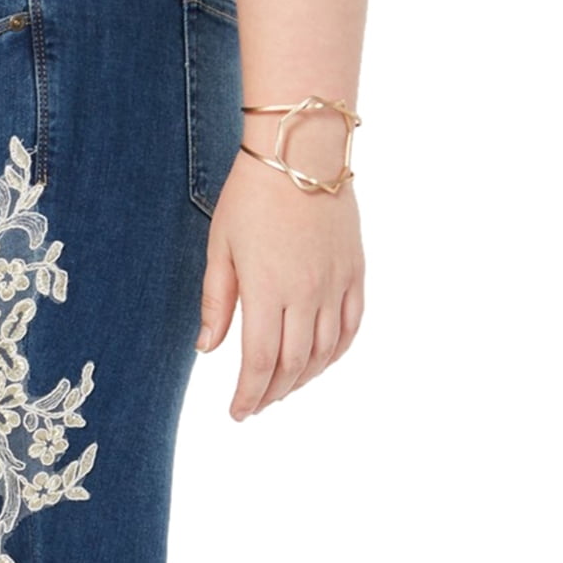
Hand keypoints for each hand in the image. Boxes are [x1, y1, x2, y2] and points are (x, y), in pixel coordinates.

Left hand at [194, 148, 364, 420]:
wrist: (302, 149)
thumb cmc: (252, 195)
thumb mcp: (220, 248)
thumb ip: (216, 302)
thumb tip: (207, 348)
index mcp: (268, 292)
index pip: (260, 363)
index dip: (248, 395)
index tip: (238, 412)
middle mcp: (307, 294)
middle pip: (293, 366)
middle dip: (272, 394)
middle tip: (255, 406)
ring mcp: (336, 283)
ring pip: (325, 352)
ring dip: (303, 379)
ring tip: (282, 389)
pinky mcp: (355, 271)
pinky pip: (352, 325)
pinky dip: (336, 352)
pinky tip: (320, 361)